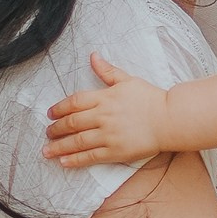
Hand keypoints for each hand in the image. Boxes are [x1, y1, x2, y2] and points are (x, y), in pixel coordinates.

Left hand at [46, 54, 172, 170]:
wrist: (169, 119)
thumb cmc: (150, 99)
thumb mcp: (127, 80)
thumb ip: (107, 70)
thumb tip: (93, 56)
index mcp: (104, 98)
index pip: (74, 102)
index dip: (59, 108)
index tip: (50, 114)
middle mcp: (103, 116)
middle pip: (72, 123)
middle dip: (56, 129)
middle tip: (47, 133)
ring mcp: (108, 135)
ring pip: (77, 141)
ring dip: (59, 147)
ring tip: (47, 151)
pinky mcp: (116, 151)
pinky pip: (91, 156)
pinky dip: (75, 160)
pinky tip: (64, 162)